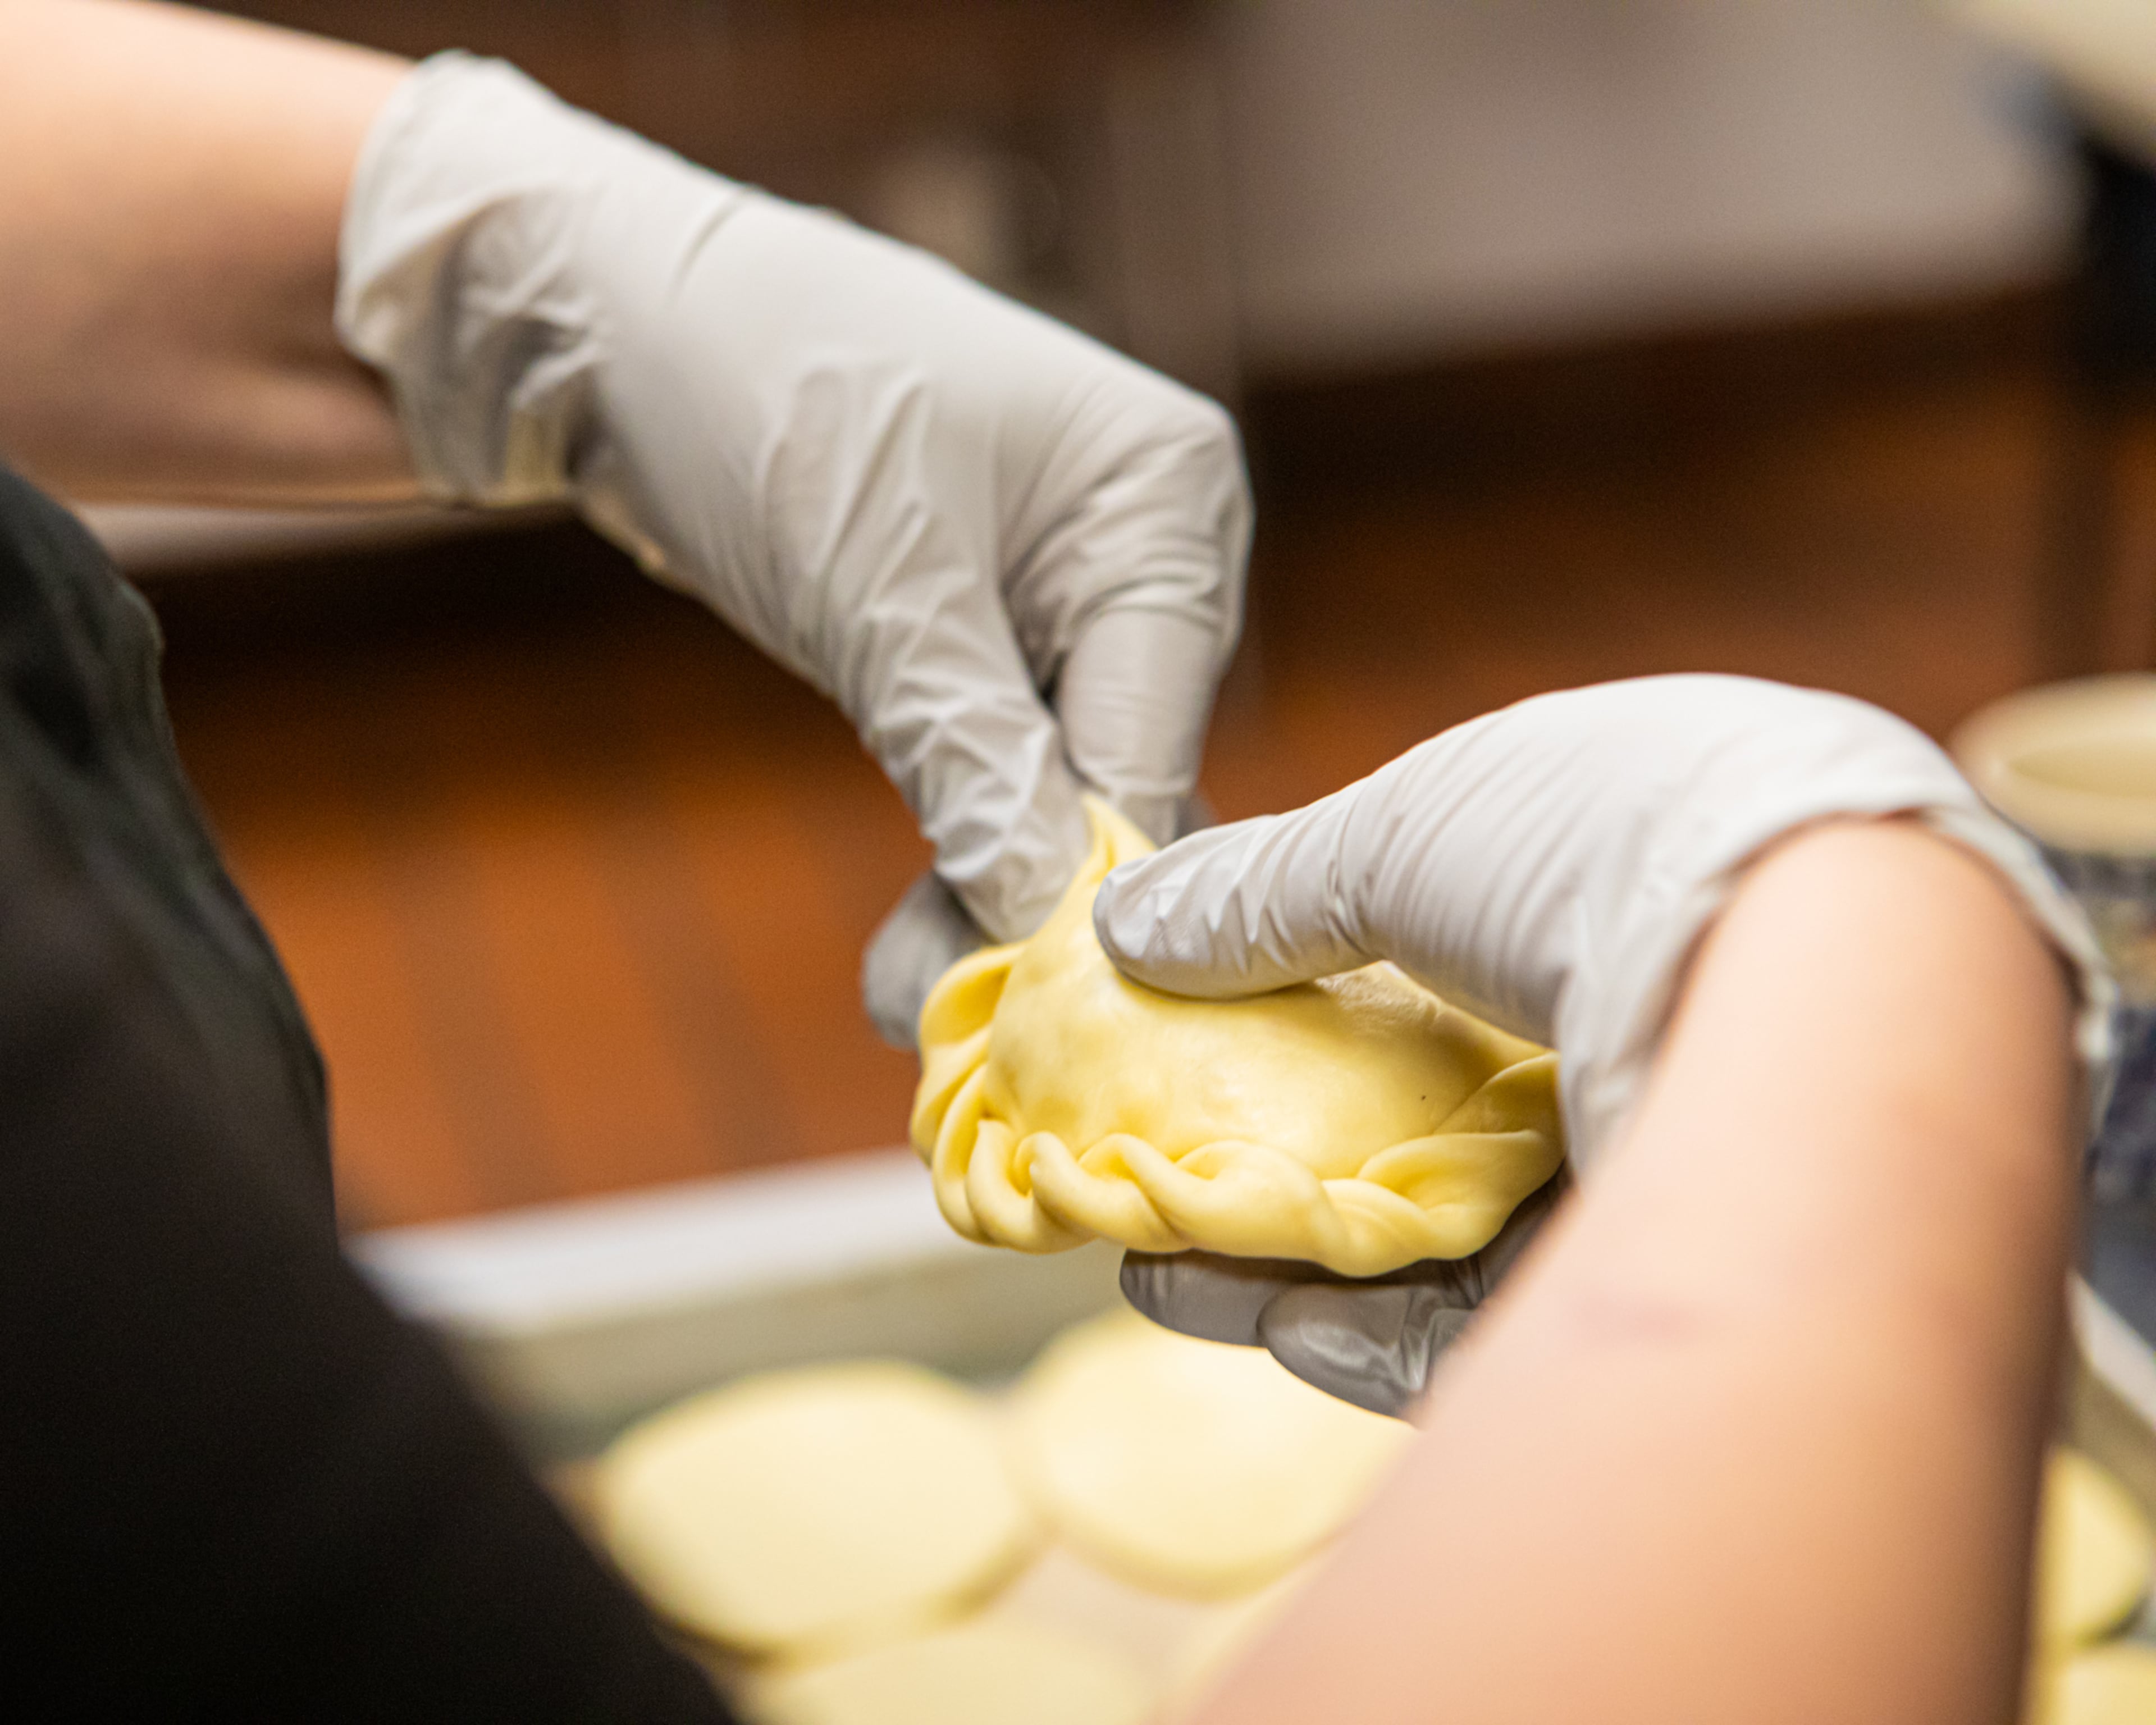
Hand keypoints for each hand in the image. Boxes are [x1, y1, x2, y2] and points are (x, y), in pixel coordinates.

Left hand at [335, 55, 1249, 1043]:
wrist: (600, 307)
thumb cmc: (754, 393)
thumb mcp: (878, 590)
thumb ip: (975, 759)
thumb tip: (1049, 921)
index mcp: (1163, 498)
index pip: (1156, 729)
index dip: (1094, 872)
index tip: (1034, 1000)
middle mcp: (1137, 542)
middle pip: (1121, 766)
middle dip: (1032, 892)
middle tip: (942, 1012)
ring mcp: (1064, 584)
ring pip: (1055, 779)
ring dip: (984, 885)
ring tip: (904, 991)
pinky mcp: (985, 623)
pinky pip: (997, 756)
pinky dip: (955, 834)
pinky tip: (914, 937)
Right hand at [1096, 675, 2108, 1412]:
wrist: (1812, 968)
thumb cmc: (1606, 843)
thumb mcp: (1398, 828)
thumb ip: (1259, 889)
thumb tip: (1122, 922)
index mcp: (1595, 873)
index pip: (1417, 947)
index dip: (1290, 993)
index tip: (1176, 1033)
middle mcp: (1635, 1011)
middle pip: (1419, 1105)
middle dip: (1270, 1149)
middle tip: (1143, 1180)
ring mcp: (1656, 1147)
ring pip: (1441, 1227)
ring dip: (1291, 1252)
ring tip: (1155, 1269)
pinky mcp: (1663, 1275)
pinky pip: (1501, 1315)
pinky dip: (1378, 1327)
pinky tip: (1266, 1321)